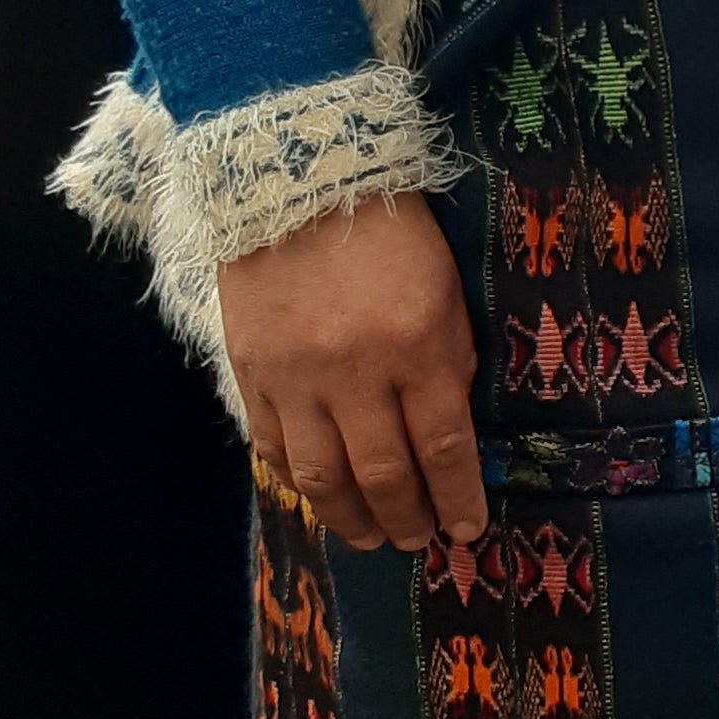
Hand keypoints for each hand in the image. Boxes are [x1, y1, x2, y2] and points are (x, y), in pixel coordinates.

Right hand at [219, 191, 485, 551]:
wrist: (297, 176)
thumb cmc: (390, 229)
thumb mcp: (446, 288)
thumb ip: (449, 360)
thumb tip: (448, 433)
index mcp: (418, 346)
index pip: (444, 447)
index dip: (458, 498)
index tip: (468, 531)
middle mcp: (355, 373)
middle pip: (384, 474)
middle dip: (408, 519)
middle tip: (418, 542)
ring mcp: (296, 377)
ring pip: (322, 477)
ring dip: (350, 519)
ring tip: (372, 538)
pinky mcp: (250, 371)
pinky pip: (273, 446)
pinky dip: (296, 481)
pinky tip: (318, 494)